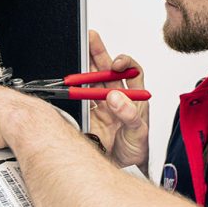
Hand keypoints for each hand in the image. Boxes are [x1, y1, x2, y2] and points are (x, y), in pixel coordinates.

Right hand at [88, 30, 148, 172]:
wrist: (118, 168)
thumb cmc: (135, 150)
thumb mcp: (138, 134)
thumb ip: (129, 115)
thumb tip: (116, 96)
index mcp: (134, 97)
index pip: (132, 72)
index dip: (125, 63)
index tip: (116, 63)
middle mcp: (117, 96)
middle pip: (107, 68)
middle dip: (98, 51)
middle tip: (90, 37)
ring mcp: (100, 104)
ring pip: (91, 79)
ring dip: (84, 65)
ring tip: (78, 49)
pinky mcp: (87, 114)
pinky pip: (79, 97)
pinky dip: (74, 88)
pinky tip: (69, 81)